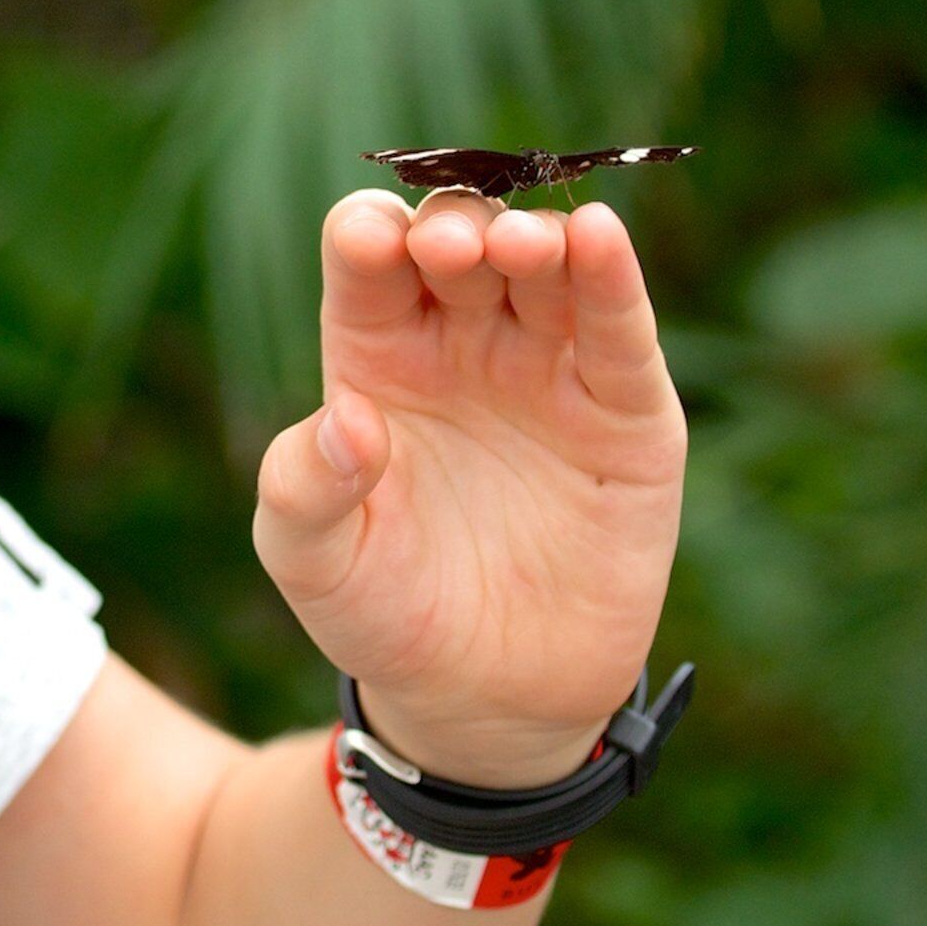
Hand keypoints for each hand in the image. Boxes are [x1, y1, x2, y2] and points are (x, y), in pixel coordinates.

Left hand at [253, 191, 683, 790]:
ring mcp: (547, 368)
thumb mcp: (314, 561)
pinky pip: (619, 329)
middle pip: (461, 241)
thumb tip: (345, 419)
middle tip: (452, 248)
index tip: (369, 243)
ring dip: (535, 236)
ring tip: (521, 242)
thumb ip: (303, 489)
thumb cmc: (384, 614)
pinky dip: (613, 276)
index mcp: (377, 352)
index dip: (369, 233)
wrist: (485, 700)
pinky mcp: (624, 412)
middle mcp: (463, 341)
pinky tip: (600, 236)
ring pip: (547, 268)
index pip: (369, 256)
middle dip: (456, 226)